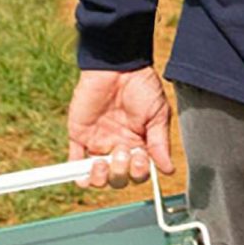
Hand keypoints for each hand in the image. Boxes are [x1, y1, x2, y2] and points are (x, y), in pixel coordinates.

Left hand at [67, 66, 174, 188]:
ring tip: (102, 162)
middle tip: (122, 152)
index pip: (138, 172)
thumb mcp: (158, 113)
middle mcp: (119, 146)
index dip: (139, 172)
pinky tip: (86, 168)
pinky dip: (77, 173)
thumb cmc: (142, 85)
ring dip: (101, 177)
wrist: (118, 66)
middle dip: (120, 172)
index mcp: (139, 142)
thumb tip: (168, 169)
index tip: (141, 157)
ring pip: (97, 177)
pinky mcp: (80, 136)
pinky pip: (74, 163)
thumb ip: (160, 142)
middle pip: (118, 178)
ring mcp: (99, 142)